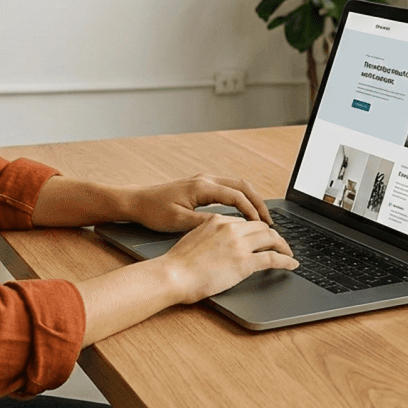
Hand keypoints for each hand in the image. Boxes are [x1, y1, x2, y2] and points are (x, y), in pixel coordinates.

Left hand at [125, 173, 272, 231]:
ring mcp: (203, 181)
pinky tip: (243, 214)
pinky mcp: (200, 186)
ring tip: (262, 219)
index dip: (252, 212)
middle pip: (242, 186)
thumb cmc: (154, 211)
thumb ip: (204, 223)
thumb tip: (228, 227)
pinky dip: (241, 199)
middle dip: (258, 203)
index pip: (237, 196)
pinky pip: (228, 189)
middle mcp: (205, 180)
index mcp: (202, 187)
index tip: (263, 227)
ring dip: (251, 200)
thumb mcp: (179, 221)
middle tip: (270, 222)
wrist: (137, 201)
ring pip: (236, 186)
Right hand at [161, 213, 297, 303]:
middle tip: (280, 244)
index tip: (261, 237)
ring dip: (283, 245)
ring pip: (271, 238)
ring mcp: (239, 244)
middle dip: (274, 235)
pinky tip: (292, 264)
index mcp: (217, 220)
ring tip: (288, 253)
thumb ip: (209, 235)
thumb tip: (219, 244)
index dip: (256, 229)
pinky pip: (273, 258)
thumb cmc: (178, 263)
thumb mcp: (194, 238)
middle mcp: (230, 228)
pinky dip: (286, 260)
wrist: (173, 274)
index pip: (244, 222)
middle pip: (261, 226)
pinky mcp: (244, 262)